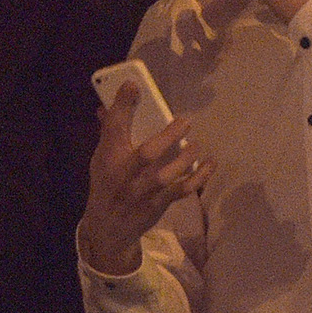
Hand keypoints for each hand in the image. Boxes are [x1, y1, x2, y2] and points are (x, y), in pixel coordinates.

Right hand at [79, 85, 210, 275]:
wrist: (107, 228)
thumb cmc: (106, 185)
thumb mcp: (101, 158)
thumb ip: (110, 132)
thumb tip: (109, 105)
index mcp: (108, 158)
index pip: (113, 128)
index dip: (123, 106)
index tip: (133, 85)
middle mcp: (125, 175)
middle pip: (146, 154)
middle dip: (167, 137)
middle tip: (184, 122)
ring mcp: (144, 192)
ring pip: (167, 175)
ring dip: (186, 159)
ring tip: (195, 146)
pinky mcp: (159, 204)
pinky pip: (182, 190)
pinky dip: (199, 177)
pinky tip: (210, 164)